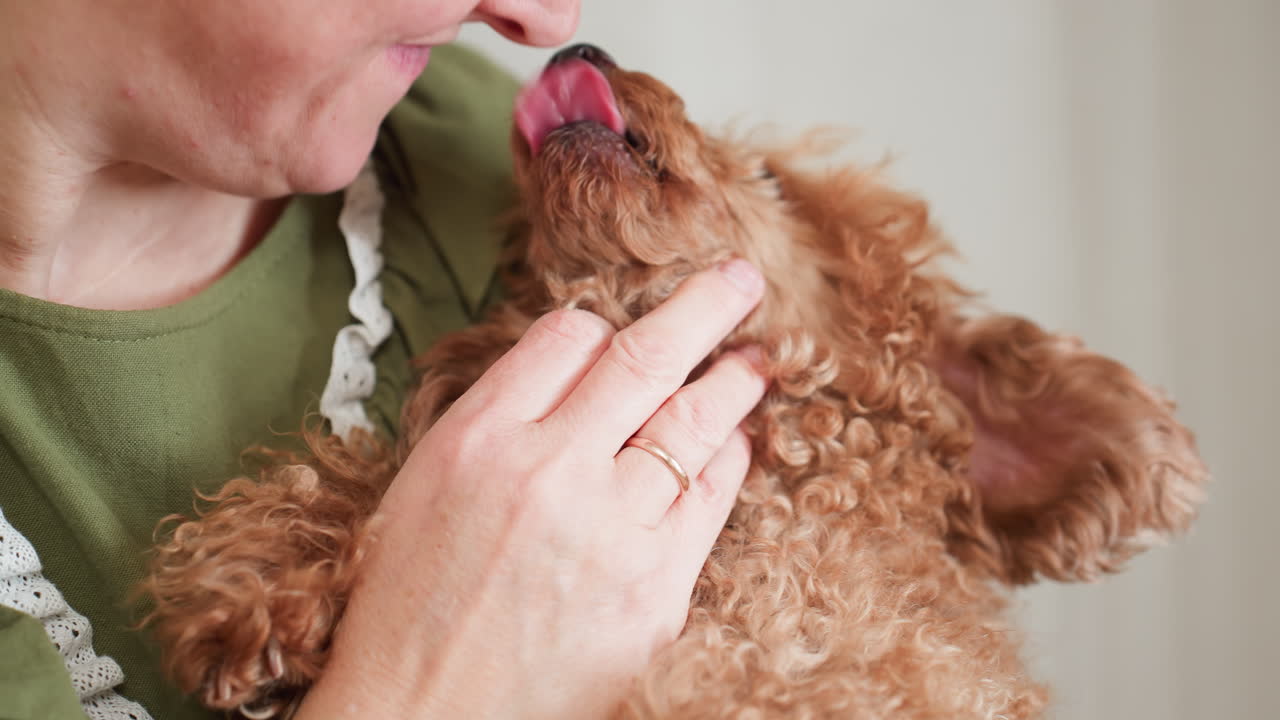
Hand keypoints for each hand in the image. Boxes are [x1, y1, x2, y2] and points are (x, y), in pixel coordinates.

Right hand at [296, 259, 767, 718]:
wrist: (424, 719)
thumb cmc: (408, 609)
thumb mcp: (421, 489)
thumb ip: (496, 420)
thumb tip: (572, 366)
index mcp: (478, 439)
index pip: (565, 337)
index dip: (601, 326)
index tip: (618, 330)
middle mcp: (548, 472)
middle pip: (643, 359)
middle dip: (704, 308)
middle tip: (740, 279)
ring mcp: (610, 532)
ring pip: (692, 424)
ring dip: (733, 380)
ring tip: (757, 357)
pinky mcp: (655, 591)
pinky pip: (709, 500)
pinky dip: (729, 460)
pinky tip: (737, 441)